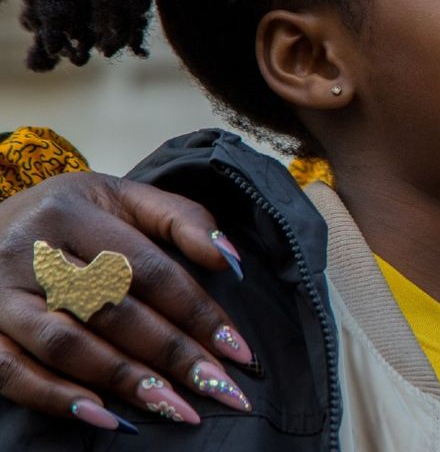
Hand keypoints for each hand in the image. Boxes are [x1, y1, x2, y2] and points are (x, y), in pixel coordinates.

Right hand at [0, 172, 254, 430]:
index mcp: (73, 210)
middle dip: (172, 354)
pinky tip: (107, 417)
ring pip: (66, 344)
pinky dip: (57, 398)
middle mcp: (30, 249)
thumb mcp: (122, 198)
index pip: (149, 269)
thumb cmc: (71, 216)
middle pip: (112, 310)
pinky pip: (12, 372)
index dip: (198, 312)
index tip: (239, 350)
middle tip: (219, 388)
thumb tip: (231, 260)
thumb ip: (181, 219)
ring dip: (126, 381)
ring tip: (177, 408)